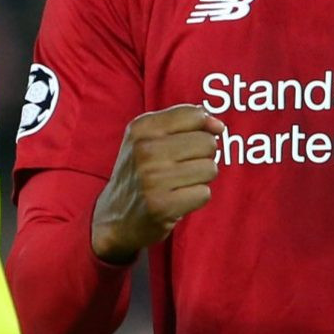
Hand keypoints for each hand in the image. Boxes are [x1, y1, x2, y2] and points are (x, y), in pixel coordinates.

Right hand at [91, 105, 225, 263]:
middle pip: (207, 143)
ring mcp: (152, 179)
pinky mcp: (162, 205)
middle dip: (202, 156)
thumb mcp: (148, 139)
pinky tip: (177, 200)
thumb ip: (184, 122)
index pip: (194, 115)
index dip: (203, 129)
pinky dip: (195, 198)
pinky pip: (204, 193)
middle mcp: (144, 150)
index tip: (193, 141)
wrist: (115, 218)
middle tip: (181, 168)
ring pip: (210, 168)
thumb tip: (218, 126)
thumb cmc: (140, 174)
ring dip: (200, 179)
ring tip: (178, 184)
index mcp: (141, 128)